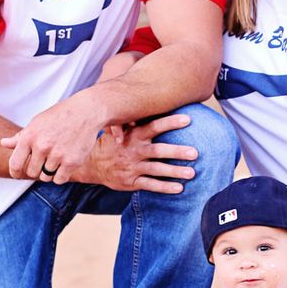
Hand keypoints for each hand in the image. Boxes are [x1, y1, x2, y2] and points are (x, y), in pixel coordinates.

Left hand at [0, 93, 102, 183]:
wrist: (86, 112)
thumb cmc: (59, 116)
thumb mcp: (37, 123)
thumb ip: (20, 137)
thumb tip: (3, 143)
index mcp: (29, 136)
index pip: (15, 164)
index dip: (15, 173)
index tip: (18, 174)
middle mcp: (42, 146)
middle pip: (32, 173)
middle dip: (37, 169)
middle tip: (45, 160)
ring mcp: (57, 155)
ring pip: (46, 177)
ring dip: (50, 171)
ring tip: (57, 158)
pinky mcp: (72, 161)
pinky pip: (59, 179)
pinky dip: (61, 175)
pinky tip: (64, 164)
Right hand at [72, 114, 197, 192]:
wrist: (91, 164)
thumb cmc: (112, 143)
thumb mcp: (119, 129)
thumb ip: (135, 118)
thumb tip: (150, 99)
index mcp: (133, 136)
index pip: (153, 126)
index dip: (170, 122)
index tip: (188, 119)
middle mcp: (134, 151)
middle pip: (158, 151)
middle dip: (177, 152)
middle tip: (195, 152)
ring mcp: (132, 167)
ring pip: (156, 170)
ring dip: (175, 172)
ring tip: (192, 173)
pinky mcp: (131, 182)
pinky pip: (150, 185)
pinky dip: (165, 187)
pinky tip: (179, 188)